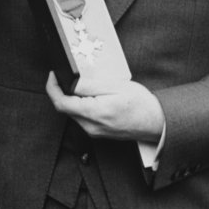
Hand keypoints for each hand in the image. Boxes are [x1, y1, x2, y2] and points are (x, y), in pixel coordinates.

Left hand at [45, 72, 164, 142]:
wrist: (156, 123)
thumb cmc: (140, 104)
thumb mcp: (115, 86)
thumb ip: (90, 86)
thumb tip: (71, 83)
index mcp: (93, 113)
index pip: (61, 103)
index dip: (52, 88)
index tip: (53, 75)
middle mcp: (90, 126)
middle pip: (65, 108)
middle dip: (63, 91)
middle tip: (69, 76)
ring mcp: (93, 132)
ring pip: (73, 113)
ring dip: (73, 99)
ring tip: (84, 85)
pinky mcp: (97, 133)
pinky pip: (82, 118)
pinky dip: (82, 106)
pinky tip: (92, 97)